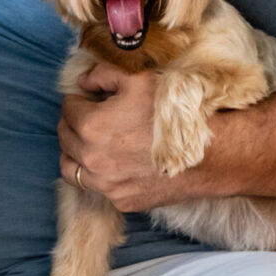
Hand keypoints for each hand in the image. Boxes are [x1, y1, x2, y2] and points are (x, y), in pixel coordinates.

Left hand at [58, 63, 192, 212]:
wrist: (210, 153)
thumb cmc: (174, 114)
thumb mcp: (139, 79)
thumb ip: (102, 75)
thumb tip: (82, 81)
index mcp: (91, 126)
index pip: (68, 108)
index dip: (79, 98)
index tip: (91, 97)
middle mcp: (92, 159)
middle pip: (65, 137)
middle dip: (73, 123)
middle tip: (90, 115)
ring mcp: (106, 184)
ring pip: (71, 168)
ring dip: (76, 152)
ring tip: (92, 141)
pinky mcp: (122, 200)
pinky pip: (98, 187)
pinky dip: (100, 174)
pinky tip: (116, 162)